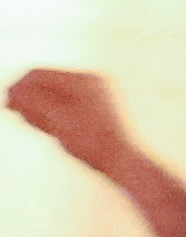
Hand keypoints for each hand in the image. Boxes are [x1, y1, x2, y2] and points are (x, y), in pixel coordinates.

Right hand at [6, 68, 135, 179]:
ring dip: (40, 107)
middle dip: (29, 98)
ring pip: (56, 95)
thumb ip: (32, 103)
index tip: (7, 105)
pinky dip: (53, 114)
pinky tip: (49, 127)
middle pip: (47, 84)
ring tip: (35, 123)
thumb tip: (13, 92)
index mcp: (85, 79)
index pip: (39, 75)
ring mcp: (98, 94)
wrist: (123, 162)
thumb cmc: (92, 142)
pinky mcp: (99, 108)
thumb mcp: (55, 121)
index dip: (18, 88)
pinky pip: (67, 105)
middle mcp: (94, 81)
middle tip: (18, 114)